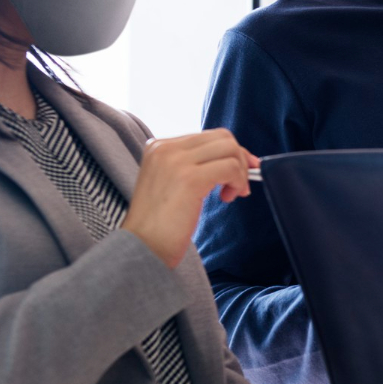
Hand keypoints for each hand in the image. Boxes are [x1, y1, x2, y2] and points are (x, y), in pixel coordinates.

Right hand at [121, 128, 258, 268]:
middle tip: (239, 185)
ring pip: (230, 149)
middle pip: (222, 138)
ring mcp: (177, 161)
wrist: (142, 247)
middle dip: (240, 159)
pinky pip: (230, 167)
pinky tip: (227, 198)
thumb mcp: (170, 183)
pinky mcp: (190, 179)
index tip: (240, 171)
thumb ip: (191, 166)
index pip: (208, 136)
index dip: (231, 152)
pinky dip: (238, 182)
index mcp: (158, 146)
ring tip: (231, 194)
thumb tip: (231, 158)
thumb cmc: (158, 224)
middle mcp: (166, 148)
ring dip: (240, 172)